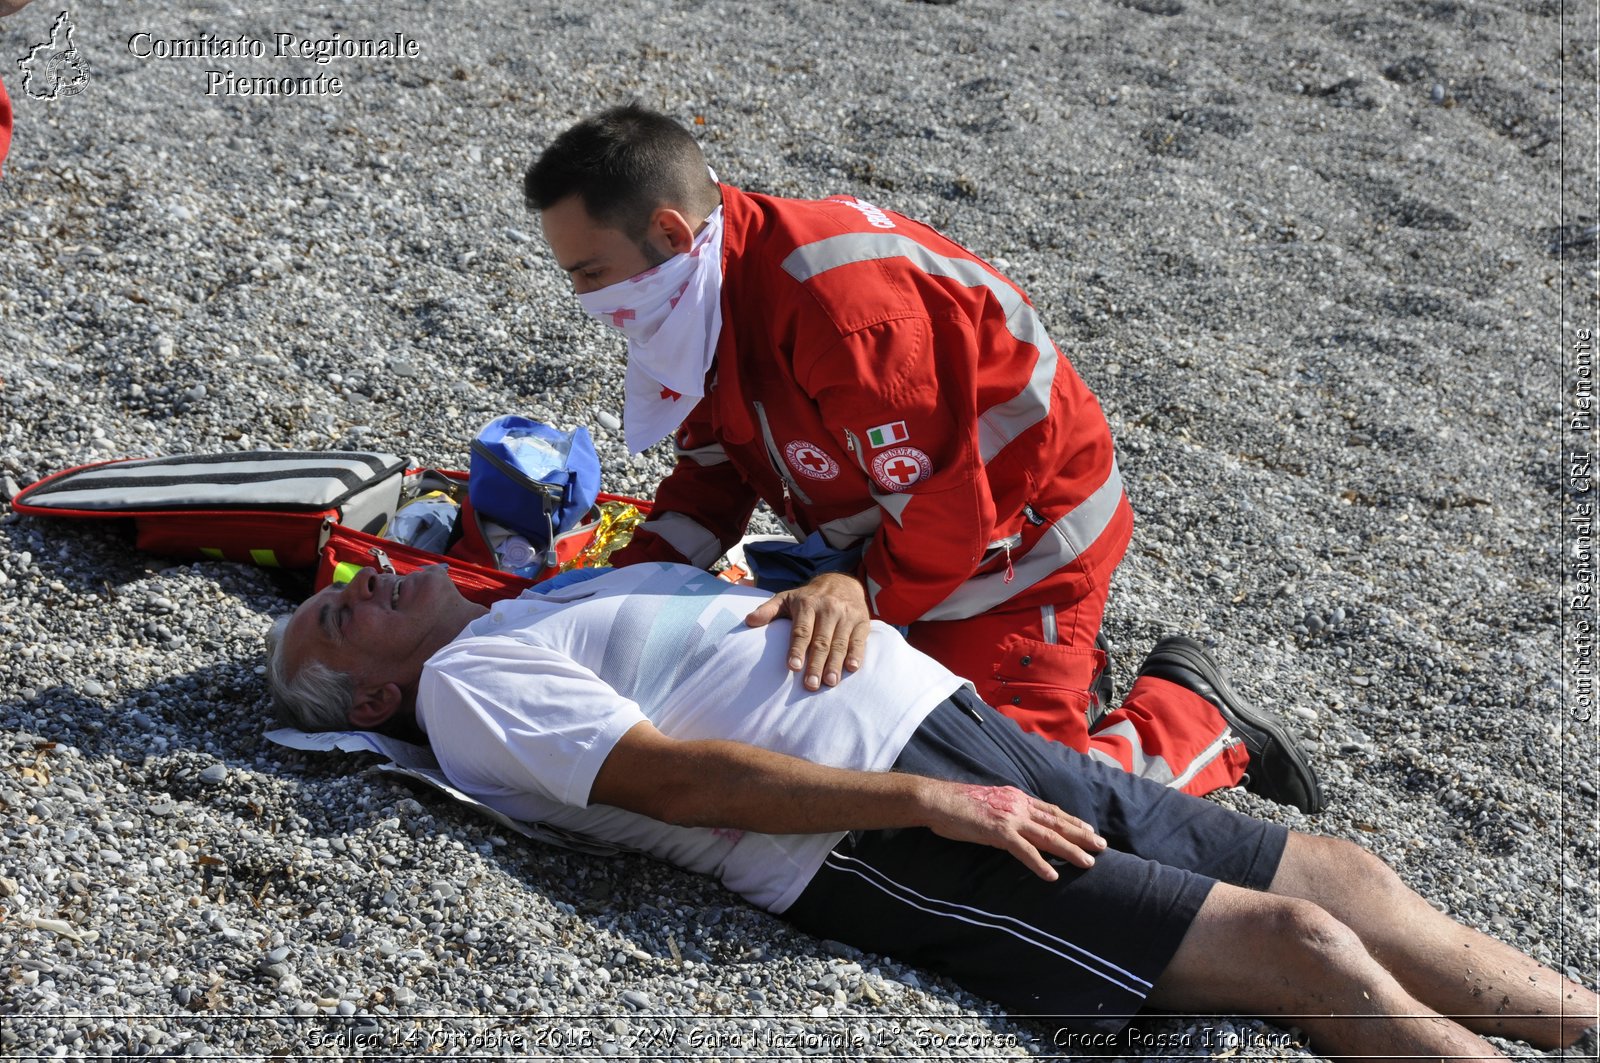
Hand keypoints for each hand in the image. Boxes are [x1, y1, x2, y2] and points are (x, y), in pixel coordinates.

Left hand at [745, 571, 870, 690]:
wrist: (841, 582)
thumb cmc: (809, 597)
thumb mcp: (787, 598)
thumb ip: (768, 610)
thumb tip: (748, 621)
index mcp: (807, 604)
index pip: (802, 630)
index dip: (797, 649)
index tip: (793, 667)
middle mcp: (828, 609)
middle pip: (821, 641)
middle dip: (816, 664)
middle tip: (811, 685)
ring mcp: (846, 615)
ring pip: (840, 643)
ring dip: (835, 664)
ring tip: (830, 682)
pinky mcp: (862, 621)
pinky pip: (859, 640)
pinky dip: (856, 654)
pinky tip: (851, 668)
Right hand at [926, 782, 1106, 880]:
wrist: (937, 800)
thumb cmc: (958, 804)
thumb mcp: (989, 803)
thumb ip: (1006, 811)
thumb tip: (1015, 822)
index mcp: (1016, 798)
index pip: (1051, 810)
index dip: (1072, 820)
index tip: (1089, 829)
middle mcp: (1018, 805)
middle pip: (1057, 822)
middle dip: (1081, 834)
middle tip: (1102, 846)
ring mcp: (1010, 818)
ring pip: (1048, 837)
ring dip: (1070, 850)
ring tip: (1088, 862)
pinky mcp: (998, 832)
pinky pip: (1024, 851)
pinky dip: (1040, 864)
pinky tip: (1052, 876)